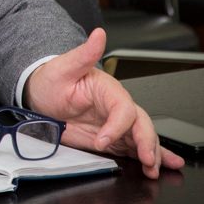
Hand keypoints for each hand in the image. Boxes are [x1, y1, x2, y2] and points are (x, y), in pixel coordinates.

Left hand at [24, 28, 184, 179]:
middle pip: (141, 124)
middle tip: (148, 161)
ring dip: (153, 154)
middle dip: (147, 143)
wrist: (42, 95)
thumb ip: (84, 53)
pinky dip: (149, 157)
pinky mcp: (112, 137)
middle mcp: (117, 107)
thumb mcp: (64, 66)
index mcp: (109, 90)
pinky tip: (162, 167)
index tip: (102, 141)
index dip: (117, 126)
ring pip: (143, 138)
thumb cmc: (53, 79)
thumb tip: (98, 35)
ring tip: (155, 169)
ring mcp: (116, 124)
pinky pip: (134, 148)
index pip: (123, 109)